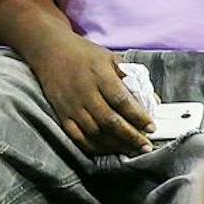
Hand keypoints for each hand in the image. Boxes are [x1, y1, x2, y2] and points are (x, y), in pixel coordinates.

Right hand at [24, 32, 154, 156]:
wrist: (50, 51)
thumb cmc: (86, 54)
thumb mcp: (112, 58)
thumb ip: (133, 78)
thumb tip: (154, 101)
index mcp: (100, 76)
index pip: (122, 101)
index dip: (138, 117)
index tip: (151, 128)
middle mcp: (85, 93)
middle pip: (109, 121)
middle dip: (130, 136)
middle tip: (146, 147)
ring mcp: (71, 106)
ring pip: (94, 132)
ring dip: (115, 145)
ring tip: (131, 151)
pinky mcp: (61, 115)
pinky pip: (77, 137)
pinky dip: (93, 147)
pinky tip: (108, 151)